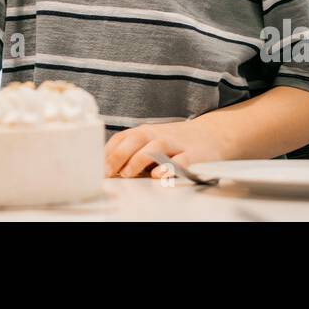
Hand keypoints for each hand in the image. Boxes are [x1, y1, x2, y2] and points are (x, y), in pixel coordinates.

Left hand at [102, 119, 232, 178]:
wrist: (211, 134)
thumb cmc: (173, 142)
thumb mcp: (150, 142)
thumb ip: (131, 152)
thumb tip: (106, 169)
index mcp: (145, 132)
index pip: (122, 138)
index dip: (107, 152)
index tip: (97, 168)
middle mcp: (158, 135)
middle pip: (135, 139)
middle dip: (119, 155)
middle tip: (109, 172)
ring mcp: (175, 144)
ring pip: (155, 147)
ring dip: (139, 160)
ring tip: (128, 173)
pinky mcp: (193, 156)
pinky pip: (180, 161)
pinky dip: (169, 168)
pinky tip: (159, 176)